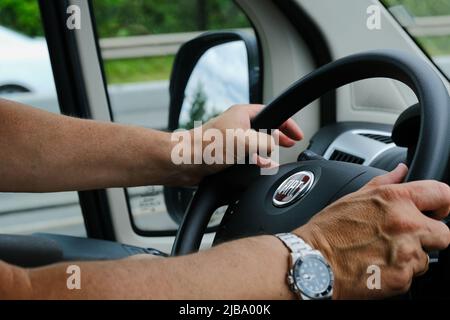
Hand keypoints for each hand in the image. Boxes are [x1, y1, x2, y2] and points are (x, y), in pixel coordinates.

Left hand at [183, 104, 302, 181]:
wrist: (185, 161)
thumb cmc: (207, 146)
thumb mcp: (245, 141)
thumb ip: (266, 143)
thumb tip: (274, 149)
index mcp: (243, 114)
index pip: (272, 114)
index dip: (287, 124)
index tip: (297, 134)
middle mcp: (238, 125)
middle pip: (266, 129)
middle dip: (279, 137)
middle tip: (291, 143)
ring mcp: (232, 140)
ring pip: (256, 145)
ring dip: (266, 153)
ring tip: (274, 160)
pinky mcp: (226, 154)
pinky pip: (247, 157)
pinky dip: (255, 162)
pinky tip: (259, 168)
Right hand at [294, 164, 449, 298]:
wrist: (313, 261)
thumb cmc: (328, 229)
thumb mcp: (354, 197)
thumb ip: (384, 182)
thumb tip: (401, 170)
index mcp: (394, 199)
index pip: (442, 194)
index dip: (443, 203)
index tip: (439, 209)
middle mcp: (406, 225)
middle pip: (443, 233)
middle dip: (428, 236)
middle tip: (404, 238)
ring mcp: (406, 254)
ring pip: (425, 258)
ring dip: (409, 257)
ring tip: (380, 254)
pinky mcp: (401, 279)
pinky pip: (410, 277)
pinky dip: (397, 274)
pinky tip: (376, 267)